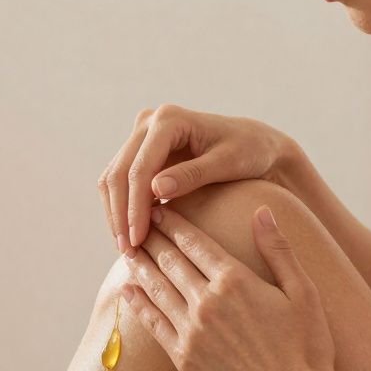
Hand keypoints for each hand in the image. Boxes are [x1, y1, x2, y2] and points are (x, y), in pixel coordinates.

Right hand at [98, 104, 300, 254]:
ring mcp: (142, 137)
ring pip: (113, 179)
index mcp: (169, 119)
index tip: (138, 240)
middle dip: (119, 214)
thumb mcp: (228, 163)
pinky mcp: (142, 153)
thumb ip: (193, 174)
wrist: (257, 145)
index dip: (134, 207)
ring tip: (127, 249)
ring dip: (116, 214)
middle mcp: (149, 123)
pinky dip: (123, 209)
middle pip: (119, 173)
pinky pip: (122, 183)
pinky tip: (132, 236)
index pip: (140, 168)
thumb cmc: (250, 152)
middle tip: (127, 251)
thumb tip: (155, 189)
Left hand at [118, 203, 336, 370]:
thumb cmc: (308, 348)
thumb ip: (278, 250)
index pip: (194, 242)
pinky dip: (139, 304)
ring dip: (140, 266)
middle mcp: (207, 303)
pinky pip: (153, 324)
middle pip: (169, 261)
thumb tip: (262, 210)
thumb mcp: (303, 293)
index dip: (174, 223)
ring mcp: (191, 332)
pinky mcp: (184, 358)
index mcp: (235, 281)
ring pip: (156, 289)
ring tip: (128, 250)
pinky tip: (129, 291)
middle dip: (151, 238)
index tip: (159, 209)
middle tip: (136, 222)